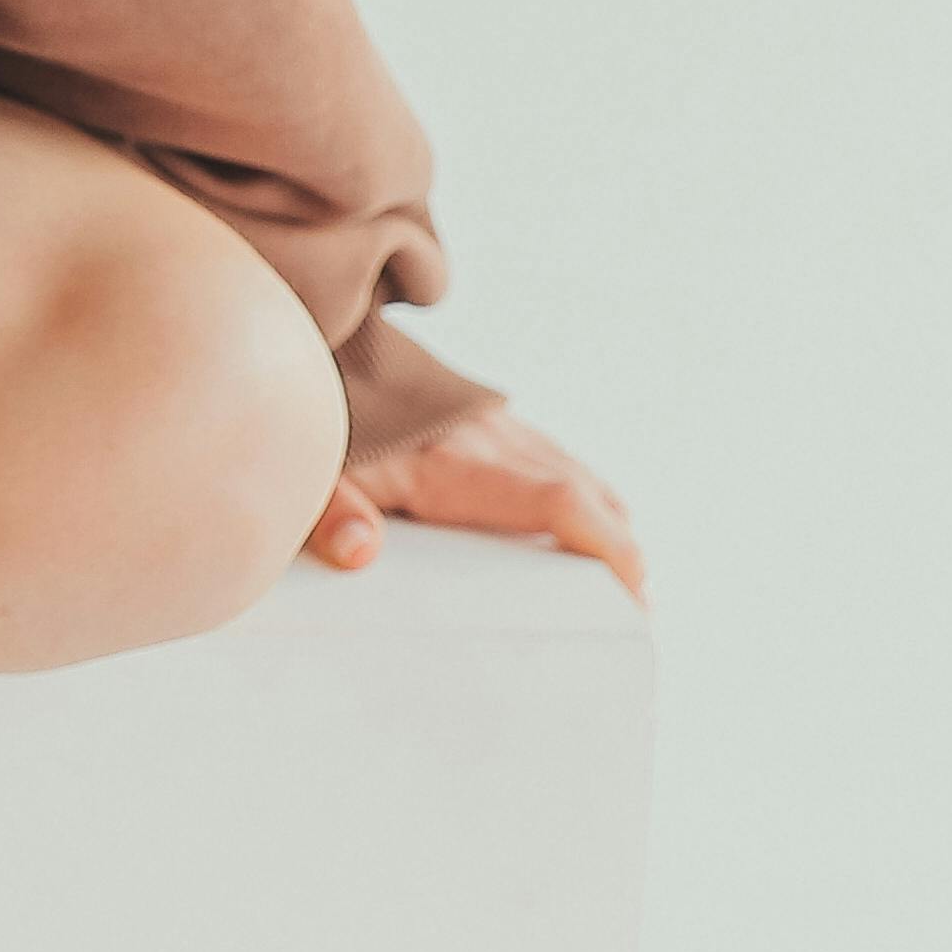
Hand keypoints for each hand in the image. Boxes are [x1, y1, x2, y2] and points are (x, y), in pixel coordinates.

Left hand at [305, 398, 645, 599]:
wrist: (323, 343)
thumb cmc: (320, 419)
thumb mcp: (313, 472)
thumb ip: (331, 510)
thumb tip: (361, 552)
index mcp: (453, 460)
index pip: (552, 499)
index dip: (604, 544)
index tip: (633, 588)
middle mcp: (488, 438)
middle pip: (581, 492)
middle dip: (621, 549)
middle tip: (638, 608)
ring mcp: (493, 424)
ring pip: (575, 473)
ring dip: (607, 522)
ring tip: (620, 577)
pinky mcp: (487, 418)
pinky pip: (553, 458)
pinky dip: (583, 494)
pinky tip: (581, 524)